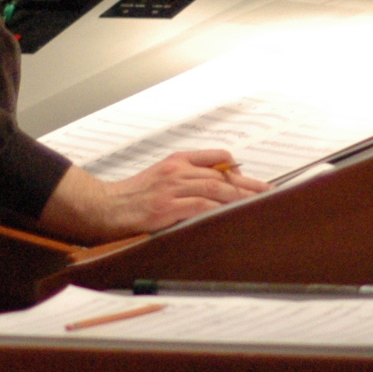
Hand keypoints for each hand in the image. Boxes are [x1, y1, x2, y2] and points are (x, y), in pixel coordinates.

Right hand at [38, 149, 267, 243]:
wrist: (102, 208)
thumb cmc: (129, 198)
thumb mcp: (157, 178)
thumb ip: (182, 179)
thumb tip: (211, 189)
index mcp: (174, 162)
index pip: (214, 157)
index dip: (236, 167)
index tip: (254, 178)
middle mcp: (176, 171)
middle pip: (222, 175)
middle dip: (249, 184)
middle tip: (269, 192)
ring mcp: (172, 189)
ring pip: (216, 190)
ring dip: (241, 197)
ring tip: (260, 205)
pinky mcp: (168, 208)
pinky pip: (202, 207)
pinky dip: (221, 210)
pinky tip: (234, 214)